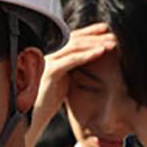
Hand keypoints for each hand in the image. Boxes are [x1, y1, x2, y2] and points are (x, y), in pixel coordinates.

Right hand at [26, 23, 116, 146]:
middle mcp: (47, 54)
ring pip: (73, 46)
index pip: (70, 38)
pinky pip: (70, 60)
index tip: (105, 29)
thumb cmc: (48, 101)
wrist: (33, 117)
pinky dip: (86, 55)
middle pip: (73, 39)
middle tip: (113, 35)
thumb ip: (72, 67)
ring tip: (112, 44)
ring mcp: (47, 62)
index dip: (88, 32)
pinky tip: (100, 52)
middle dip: (95, 36)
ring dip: (95, 43)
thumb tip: (92, 57)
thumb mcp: (63, 80)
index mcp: (51, 55)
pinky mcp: (49, 72)